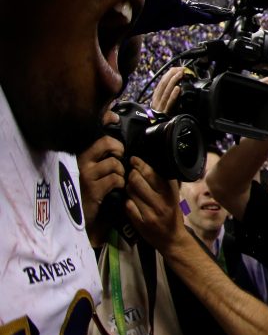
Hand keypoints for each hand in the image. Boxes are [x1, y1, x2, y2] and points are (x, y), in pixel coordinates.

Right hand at [78, 117, 124, 235]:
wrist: (82, 218)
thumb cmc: (89, 190)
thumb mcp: (93, 168)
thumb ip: (101, 152)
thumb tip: (113, 124)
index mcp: (79, 153)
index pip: (92, 129)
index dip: (104, 118)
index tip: (113, 116)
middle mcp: (79, 161)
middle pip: (107, 142)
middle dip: (119, 150)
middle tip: (119, 158)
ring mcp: (85, 174)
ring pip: (115, 163)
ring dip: (121, 171)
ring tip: (116, 179)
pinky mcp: (92, 188)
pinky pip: (116, 178)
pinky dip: (121, 183)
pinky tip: (115, 189)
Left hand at [124, 157, 184, 249]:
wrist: (172, 238)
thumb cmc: (171, 213)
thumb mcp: (173, 196)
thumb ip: (164, 183)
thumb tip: (147, 165)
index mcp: (171, 193)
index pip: (153, 174)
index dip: (140, 164)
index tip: (133, 159)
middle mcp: (162, 202)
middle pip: (138, 180)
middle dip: (131, 174)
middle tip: (130, 173)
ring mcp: (151, 212)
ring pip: (130, 192)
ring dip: (127, 188)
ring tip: (130, 188)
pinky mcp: (141, 222)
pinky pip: (127, 205)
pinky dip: (126, 201)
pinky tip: (129, 201)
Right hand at [149, 67, 187, 114]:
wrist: (158, 127)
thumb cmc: (164, 113)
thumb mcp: (164, 102)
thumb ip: (168, 93)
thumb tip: (177, 81)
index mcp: (156, 96)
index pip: (162, 82)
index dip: (169, 74)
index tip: (178, 68)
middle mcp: (157, 99)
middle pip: (163, 85)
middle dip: (172, 75)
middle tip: (181, 69)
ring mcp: (161, 106)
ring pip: (166, 92)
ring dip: (174, 81)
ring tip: (180, 74)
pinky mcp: (166, 112)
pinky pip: (170, 102)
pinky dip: (174, 95)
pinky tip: (178, 88)